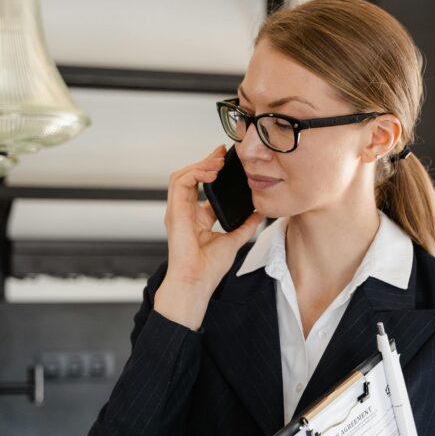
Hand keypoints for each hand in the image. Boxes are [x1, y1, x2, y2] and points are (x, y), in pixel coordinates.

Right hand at [163, 144, 264, 291]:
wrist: (196, 282)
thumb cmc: (208, 269)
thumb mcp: (234, 240)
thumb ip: (246, 225)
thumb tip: (260, 213)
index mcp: (197, 218)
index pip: (201, 186)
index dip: (212, 171)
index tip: (227, 161)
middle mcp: (185, 212)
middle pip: (190, 176)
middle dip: (206, 161)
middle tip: (222, 152)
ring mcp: (177, 211)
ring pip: (182, 175)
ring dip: (200, 164)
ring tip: (218, 160)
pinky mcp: (175, 212)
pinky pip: (181, 183)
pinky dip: (195, 173)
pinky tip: (211, 171)